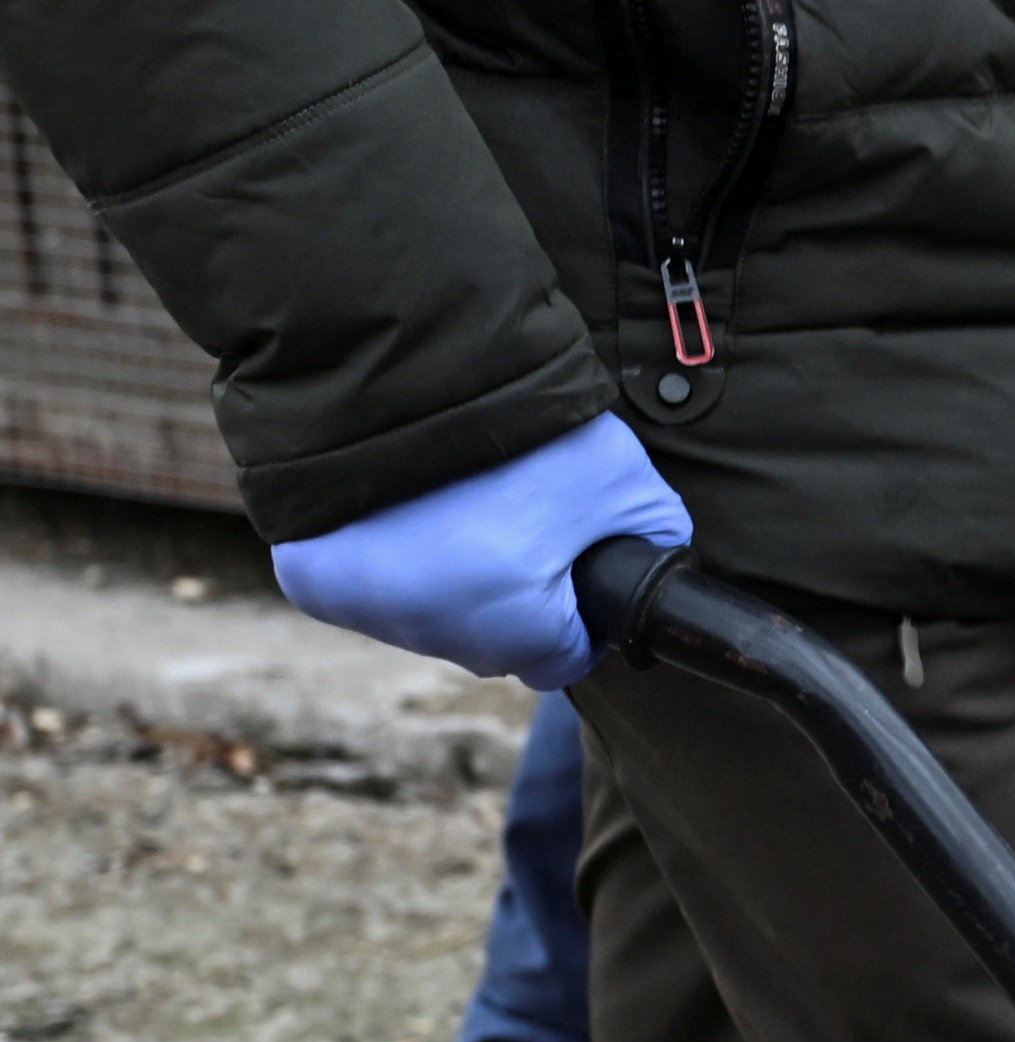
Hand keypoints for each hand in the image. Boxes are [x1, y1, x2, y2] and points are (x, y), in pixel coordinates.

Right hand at [267, 413, 695, 691]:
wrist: (383, 372)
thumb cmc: (515, 432)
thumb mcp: (621, 475)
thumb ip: (655, 530)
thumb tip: (662, 557)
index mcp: (523, 635)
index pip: (569, 654)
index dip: (577, 600)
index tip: (566, 548)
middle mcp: (443, 642)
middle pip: (498, 639)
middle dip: (513, 589)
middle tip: (507, 511)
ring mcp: (372, 617)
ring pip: (434, 615)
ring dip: (449, 573)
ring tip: (454, 501)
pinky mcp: (313, 585)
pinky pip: (370, 587)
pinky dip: (389, 554)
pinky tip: (402, 506)